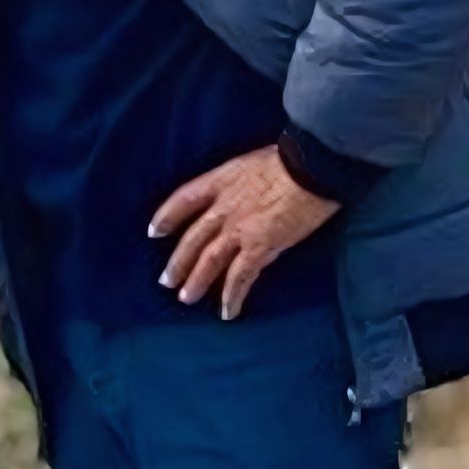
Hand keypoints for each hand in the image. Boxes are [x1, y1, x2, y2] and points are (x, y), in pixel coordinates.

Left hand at [150, 146, 338, 319]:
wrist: (313, 165)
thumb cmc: (294, 157)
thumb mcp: (253, 160)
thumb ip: (240, 181)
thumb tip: (244, 193)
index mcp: (221, 180)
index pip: (184, 199)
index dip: (166, 216)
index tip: (155, 231)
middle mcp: (223, 206)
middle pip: (192, 238)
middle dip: (178, 261)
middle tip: (166, 281)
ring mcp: (239, 228)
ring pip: (209, 260)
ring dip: (196, 282)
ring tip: (186, 298)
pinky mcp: (260, 246)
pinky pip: (240, 277)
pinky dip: (231, 296)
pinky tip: (227, 311)